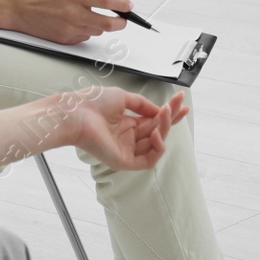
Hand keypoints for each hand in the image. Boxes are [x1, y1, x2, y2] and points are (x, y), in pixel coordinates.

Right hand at [4, 0, 128, 43]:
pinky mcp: (65, 40)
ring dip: (100, 25)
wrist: (20, 9)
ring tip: (90, 16)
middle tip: (123, 19)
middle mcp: (74, 14)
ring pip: (98, 31)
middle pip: (108, 24)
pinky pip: (85, 38)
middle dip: (120, 22)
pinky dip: (86, 31)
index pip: (106, 1)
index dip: (121, 4)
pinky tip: (76, 23)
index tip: (129, 6)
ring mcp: (70, 29)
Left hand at [66, 87, 187, 170]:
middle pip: (157, 130)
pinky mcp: (124, 162)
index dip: (168, 112)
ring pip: (155, 143)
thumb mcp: (123, 97)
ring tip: (165, 113)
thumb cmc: (93, 103)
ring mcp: (126, 150)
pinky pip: (149, 160)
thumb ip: (143, 105)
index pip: (153, 120)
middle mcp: (127, 137)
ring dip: (164, 128)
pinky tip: (156, 133)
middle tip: (182, 106)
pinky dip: (157, 147)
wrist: (77, 114)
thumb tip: (159, 110)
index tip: (181, 102)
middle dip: (171, 117)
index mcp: (126, 123)